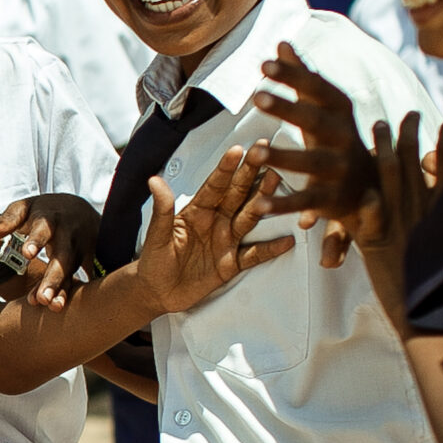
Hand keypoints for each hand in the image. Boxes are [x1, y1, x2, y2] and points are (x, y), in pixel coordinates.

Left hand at [0, 192, 101, 307]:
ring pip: (72, 271)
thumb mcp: (25, 208)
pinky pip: (81, 278)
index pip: (44, 229)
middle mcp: (68, 234)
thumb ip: (8, 220)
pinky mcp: (87, 261)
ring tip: (53, 307)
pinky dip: (73, 292)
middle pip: (63, 257)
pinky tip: (61, 307)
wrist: (79, 209)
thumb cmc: (44, 211)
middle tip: (42, 298)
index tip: (27, 254)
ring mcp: (80, 249)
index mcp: (50, 219)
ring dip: (63, 289)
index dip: (36, 240)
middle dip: (53, 277)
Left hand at [128, 142, 294, 314]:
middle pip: (238, 195)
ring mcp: (226, 241)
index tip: (239, 149)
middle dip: (252, 174)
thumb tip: (154, 180)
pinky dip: (271, 248)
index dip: (226, 168)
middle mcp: (216, 222)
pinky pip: (254, 255)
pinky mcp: (232, 263)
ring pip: (250, 218)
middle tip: (268, 152)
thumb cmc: (154, 261)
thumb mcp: (157, 236)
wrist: (157, 292)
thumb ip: (162, 209)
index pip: (214, 186)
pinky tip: (288, 239)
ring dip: (265, 203)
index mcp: (197, 211)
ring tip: (281, 185)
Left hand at [250, 44, 442, 280]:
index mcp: (341, 113)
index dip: (294, 76)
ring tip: (254, 152)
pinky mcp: (332, 199)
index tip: (264, 63)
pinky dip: (282, 204)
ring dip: (284, 157)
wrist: (374, 188)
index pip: (318, 89)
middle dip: (289, 108)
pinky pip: (305, 201)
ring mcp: (340, 169)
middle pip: (316, 121)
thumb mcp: (324, 108)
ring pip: (312, 162)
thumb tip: (281, 41)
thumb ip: (302, 77)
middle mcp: (345, 138)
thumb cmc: (338, 139)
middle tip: (258, 95)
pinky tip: (258, 205)